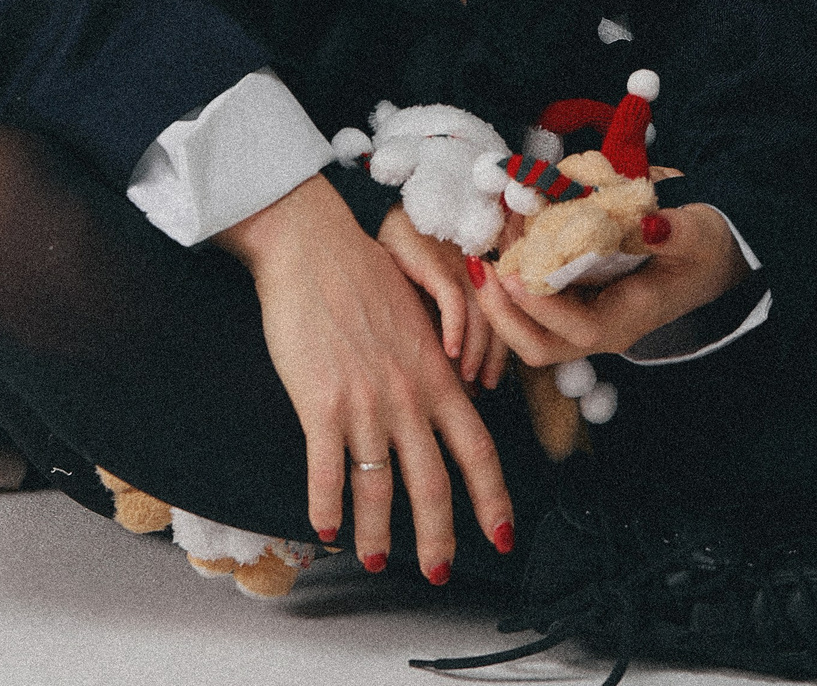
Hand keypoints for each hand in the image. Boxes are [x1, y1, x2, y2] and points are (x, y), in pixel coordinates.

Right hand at [220, 175, 513, 580]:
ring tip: (374, 559)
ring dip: (376, 534)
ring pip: (378, 490)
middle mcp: (409, 396)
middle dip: (437, 538)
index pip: (478, 450)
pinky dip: (326, 509)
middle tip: (438, 571)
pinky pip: (326, 474)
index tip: (503, 536)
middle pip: (432, 485)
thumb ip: (430, 366)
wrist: (313, 245)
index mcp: (437, 375)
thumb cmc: (362, 275)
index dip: (493, 500)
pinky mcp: (321, 404)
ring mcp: (365, 403)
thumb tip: (440, 403)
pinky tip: (322, 529)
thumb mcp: (415, 319)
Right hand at [377, 205, 508, 393]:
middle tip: (482, 385)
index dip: (499, 353)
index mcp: (481, 274)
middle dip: (491, 357)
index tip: (488, 380)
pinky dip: (454, 329)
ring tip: (467, 377)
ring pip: (481, 315)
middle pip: (498, 319)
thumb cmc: (405, 263)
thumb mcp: (431, 295)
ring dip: (475, 350)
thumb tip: (463, 375)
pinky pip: (454, 302)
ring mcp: (459, 264)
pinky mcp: (437, 262)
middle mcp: (477, 268)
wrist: (380, 222)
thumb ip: (447, 325)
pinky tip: (448, 352)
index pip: (503, 318)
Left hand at [473, 202, 745, 366]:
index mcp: (627, 320)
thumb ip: (675, 233)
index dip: (542, 306)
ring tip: (485, 244)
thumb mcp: (698, 236)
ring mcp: (582, 318)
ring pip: (526, 329)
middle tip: (481, 263)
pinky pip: (530, 302)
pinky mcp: (571, 301)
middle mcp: (598, 330)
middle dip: (502, 312)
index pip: (577, 330)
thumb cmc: (703, 249)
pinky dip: (509, 276)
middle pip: (538, 345)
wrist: (707, 262)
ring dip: (499, 293)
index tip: (512, 272)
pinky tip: (500, 238)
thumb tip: (651, 225)